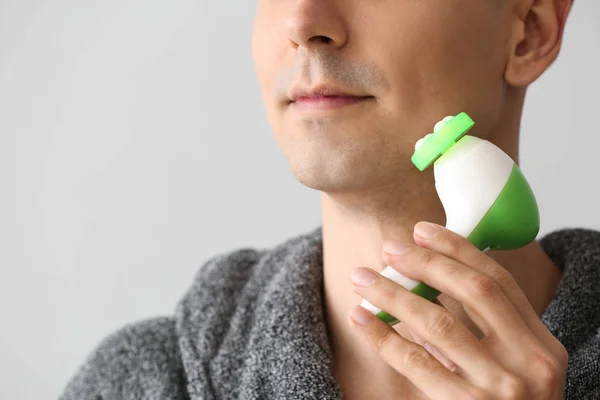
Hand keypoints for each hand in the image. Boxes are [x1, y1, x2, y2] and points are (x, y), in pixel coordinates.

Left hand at [348, 221, 567, 399]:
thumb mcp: (512, 366)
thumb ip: (480, 330)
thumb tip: (426, 282)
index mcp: (541, 344)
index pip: (498, 281)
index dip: (458, 250)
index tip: (422, 231)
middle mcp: (529, 362)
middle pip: (474, 291)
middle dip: (427, 263)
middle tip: (389, 250)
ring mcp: (501, 387)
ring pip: (438, 323)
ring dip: (394, 295)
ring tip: (363, 279)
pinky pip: (417, 362)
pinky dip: (384, 336)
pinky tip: (363, 319)